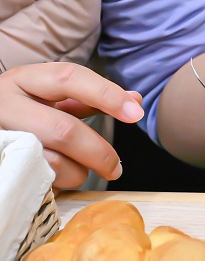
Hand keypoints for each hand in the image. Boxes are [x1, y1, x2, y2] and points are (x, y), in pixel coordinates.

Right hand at [0, 63, 143, 187]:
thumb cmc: (21, 110)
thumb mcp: (47, 95)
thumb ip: (89, 97)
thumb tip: (135, 100)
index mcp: (23, 79)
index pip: (69, 78)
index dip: (107, 95)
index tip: (135, 114)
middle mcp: (4, 105)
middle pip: (63, 130)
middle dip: (98, 152)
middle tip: (116, 168)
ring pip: (50, 161)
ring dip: (76, 172)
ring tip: (82, 172)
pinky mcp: (0, 162)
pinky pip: (36, 180)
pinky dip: (55, 182)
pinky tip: (59, 178)